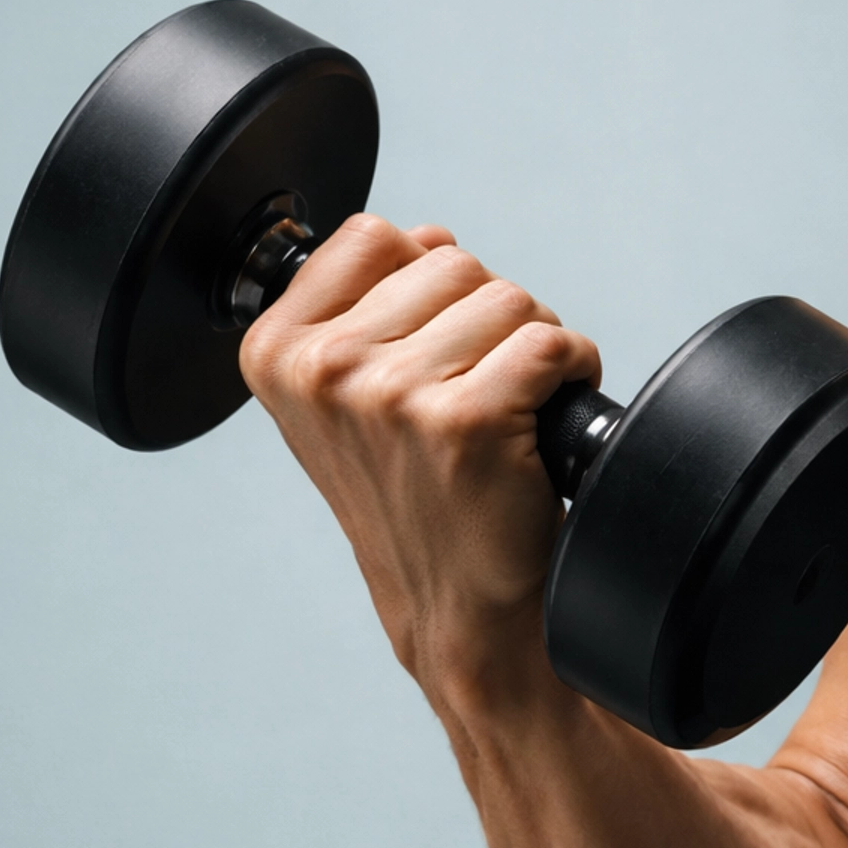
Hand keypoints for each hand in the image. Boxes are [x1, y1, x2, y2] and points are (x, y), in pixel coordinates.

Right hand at [238, 215, 600, 704]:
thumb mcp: (346, 402)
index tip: (423, 355)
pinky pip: (552, 343)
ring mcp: (391, 396)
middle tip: (471, 396)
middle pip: (450, 261)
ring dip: (529, 349)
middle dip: (483, 319)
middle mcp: (324, 371)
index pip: (374, 236)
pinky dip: (570, 375)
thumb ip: (366, 309)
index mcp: (278, 352)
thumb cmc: (417, 503)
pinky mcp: (465, 421)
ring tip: (504, 416)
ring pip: (508, 298)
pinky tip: (538, 431)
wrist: (460, 610)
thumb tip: (425, 237)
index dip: (423, 286)